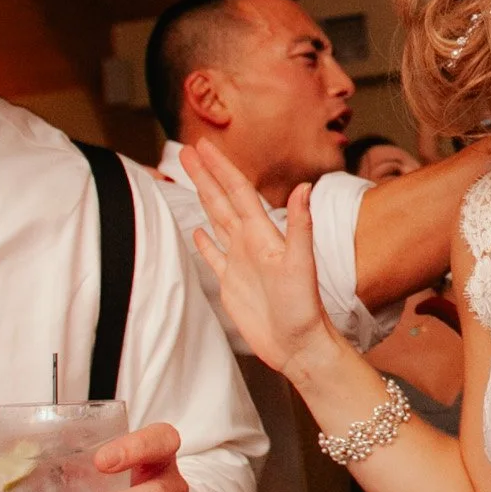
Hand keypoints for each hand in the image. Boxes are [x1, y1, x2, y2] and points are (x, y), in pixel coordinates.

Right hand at [179, 141, 334, 377]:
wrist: (300, 345)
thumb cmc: (303, 309)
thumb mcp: (301, 264)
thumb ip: (300, 225)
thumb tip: (304, 187)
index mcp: (263, 234)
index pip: (238, 192)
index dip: (220, 167)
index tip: (202, 145)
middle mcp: (250, 243)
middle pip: (222, 200)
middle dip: (205, 174)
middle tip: (186, 150)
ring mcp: (240, 262)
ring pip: (217, 221)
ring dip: (204, 197)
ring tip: (190, 177)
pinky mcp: (232, 284)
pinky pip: (214, 256)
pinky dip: (205, 242)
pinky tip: (197, 231)